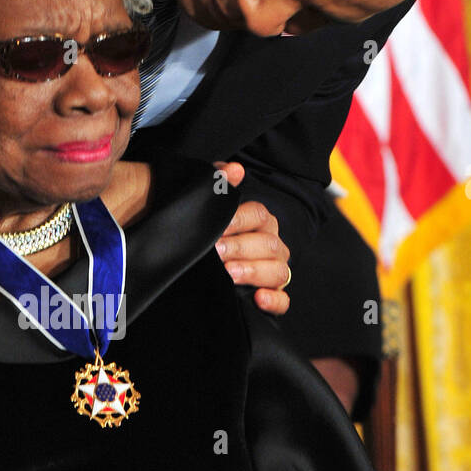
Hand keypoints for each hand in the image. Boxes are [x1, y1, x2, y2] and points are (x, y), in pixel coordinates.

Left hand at [213, 161, 290, 314]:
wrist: (188, 265)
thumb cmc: (203, 230)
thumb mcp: (205, 204)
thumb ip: (218, 182)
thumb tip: (235, 169)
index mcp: (258, 222)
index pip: (259, 216)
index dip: (239, 220)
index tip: (217, 228)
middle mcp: (270, 245)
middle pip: (268, 244)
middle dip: (241, 248)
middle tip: (217, 253)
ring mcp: (273, 271)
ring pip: (278, 271)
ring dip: (254, 272)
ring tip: (229, 274)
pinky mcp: (270, 297)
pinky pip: (283, 301)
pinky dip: (274, 301)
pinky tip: (258, 299)